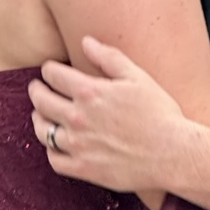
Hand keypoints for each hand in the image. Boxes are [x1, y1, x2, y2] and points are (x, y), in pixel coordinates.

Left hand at [29, 36, 186, 194]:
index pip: (54, 75)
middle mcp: (77, 118)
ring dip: (38, 119)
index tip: (49, 69)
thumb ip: (109, 57)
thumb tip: (86, 41)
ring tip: (40, 115)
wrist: (172, 153)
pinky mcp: (83, 168)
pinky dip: (51, 150)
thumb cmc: (160, 112)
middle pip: (42, 101)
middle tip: (36, 88)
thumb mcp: (138, 77)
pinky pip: (54, 159)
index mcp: (90, 92)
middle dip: (36, 91)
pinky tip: (55, 144)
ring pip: (43, 131)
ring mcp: (78, 145)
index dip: (49, 70)